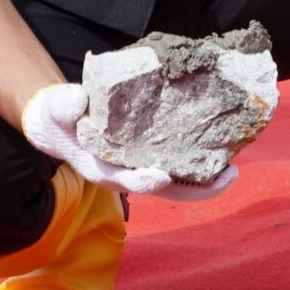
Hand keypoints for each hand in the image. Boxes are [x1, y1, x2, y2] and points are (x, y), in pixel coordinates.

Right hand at [20, 82, 239, 202]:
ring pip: (177, 184)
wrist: (60, 125)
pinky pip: (178, 167)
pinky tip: (220, 154)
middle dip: (197, 189)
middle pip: (164, 190)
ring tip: (233, 170)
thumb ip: (64, 105)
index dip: (144, 180)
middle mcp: (125, 176)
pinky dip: (198, 165)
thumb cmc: (59, 119)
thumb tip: (78, 98)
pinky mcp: (149, 159)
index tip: (162, 175)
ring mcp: (139, 170)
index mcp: (102, 169)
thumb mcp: (56, 109)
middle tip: (228, 175)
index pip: (126, 180)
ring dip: (205, 181)